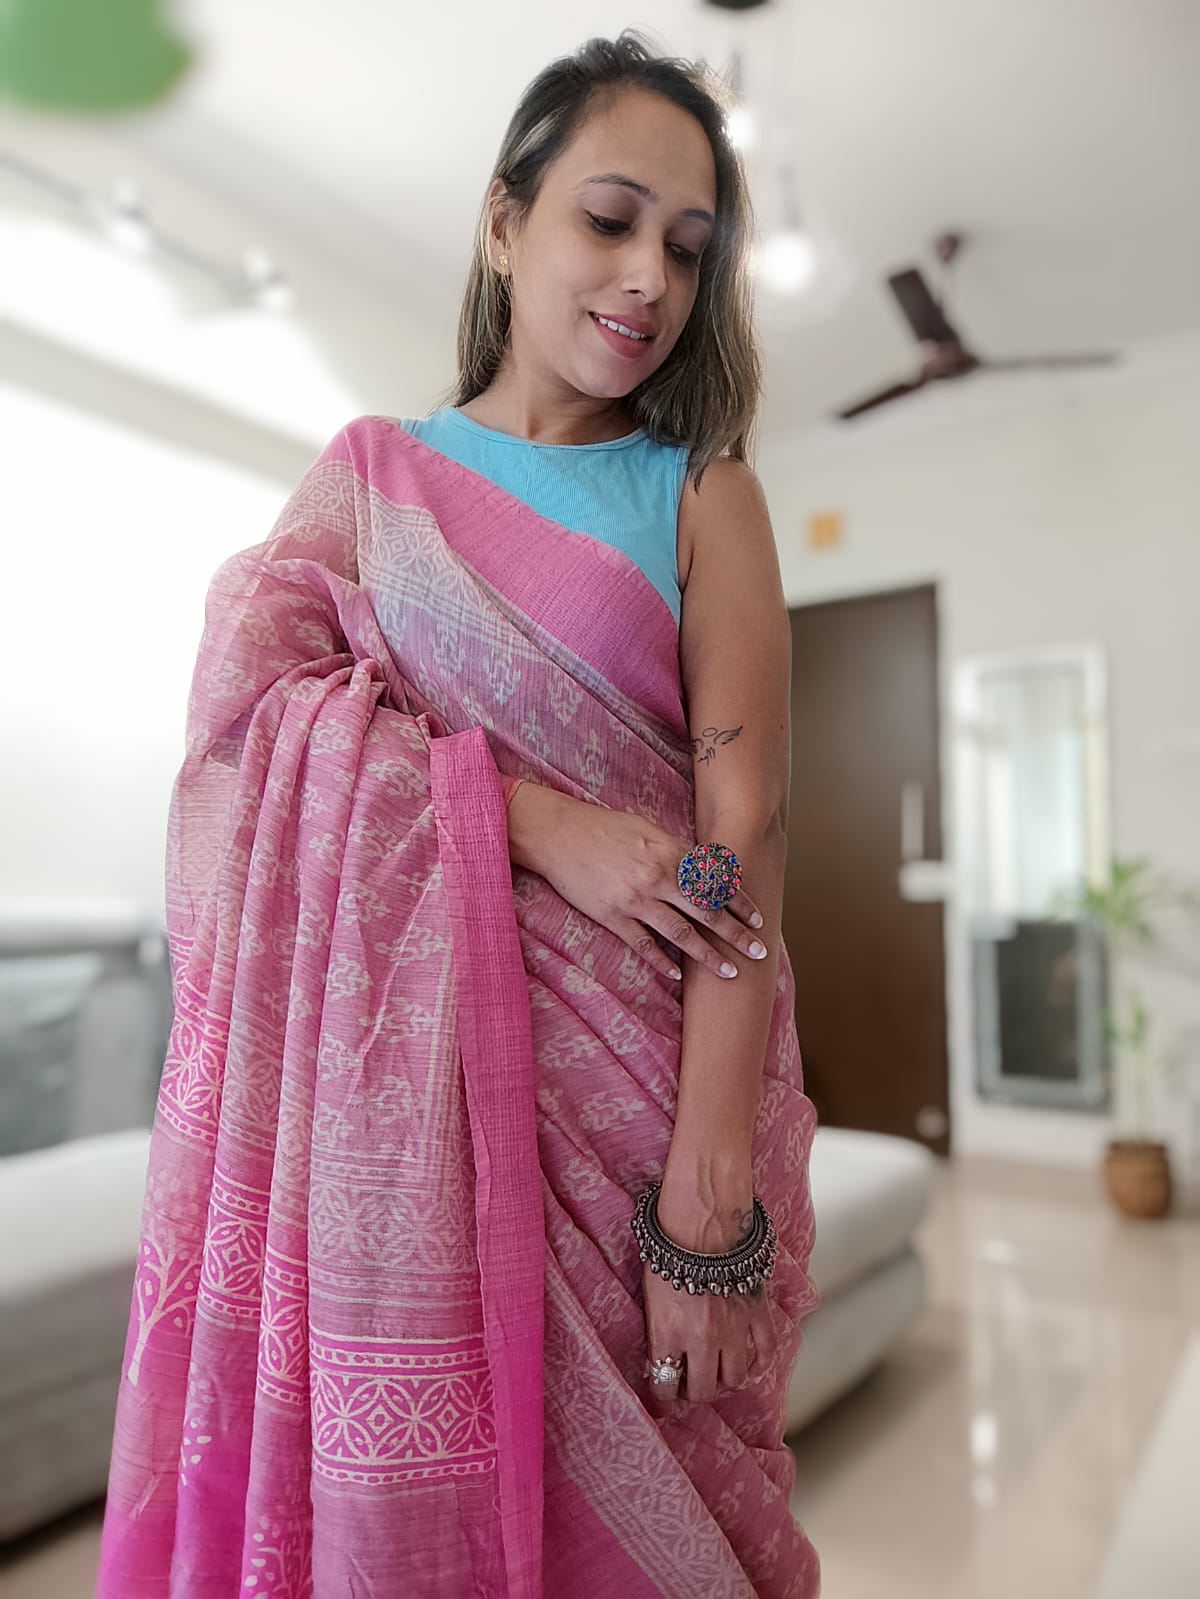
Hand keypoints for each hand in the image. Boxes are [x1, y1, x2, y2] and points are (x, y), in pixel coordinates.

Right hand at [510, 783, 767, 982]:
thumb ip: (676, 851)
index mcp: (671, 852)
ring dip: (709, 955)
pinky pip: (643, 944)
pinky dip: (661, 961)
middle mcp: (659, 877)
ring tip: (730, 971)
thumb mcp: (648, 829)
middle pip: (707, 911)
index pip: (716, 882)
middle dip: (737, 933)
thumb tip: (703, 868)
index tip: (758, 918)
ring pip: (681, 934)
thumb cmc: (604, 827)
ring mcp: (635, 900)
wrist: (559, 834)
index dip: (740, 902)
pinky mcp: (612, 916)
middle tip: (759, 951)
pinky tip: (677, 974)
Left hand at [641, 1180, 779, 1407]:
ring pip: (734, 1378)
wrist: (704, 1214)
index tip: (663, 1398)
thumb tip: (661, 1352)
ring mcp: (733, 1329)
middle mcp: (701, 1340)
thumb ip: (658, 1327)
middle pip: (702, 1390)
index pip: (664, 1384)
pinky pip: (766, 1352)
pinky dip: (759, 1363)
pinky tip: (751, 1365)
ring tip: (717, 1372)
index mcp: (668, 1334)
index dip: (663, 1397)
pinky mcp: (757, 1313)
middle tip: (689, 1386)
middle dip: (693, 1393)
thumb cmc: (669, 1244)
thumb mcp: (650, 1290)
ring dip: (724, 1379)